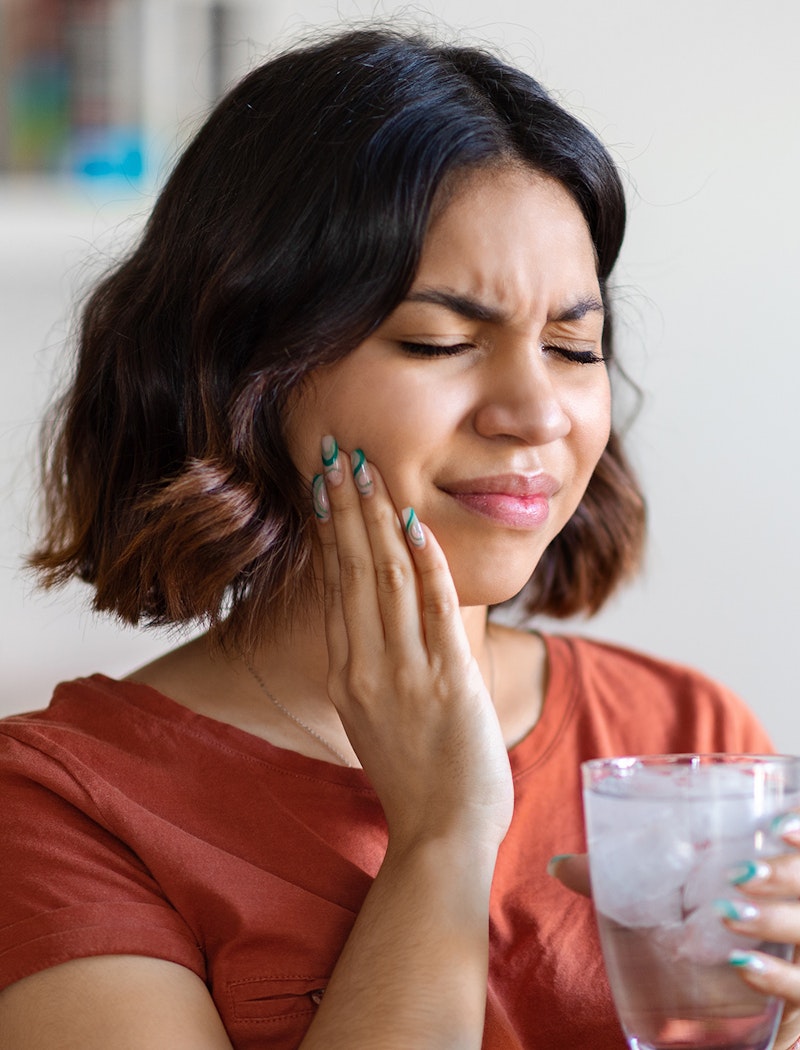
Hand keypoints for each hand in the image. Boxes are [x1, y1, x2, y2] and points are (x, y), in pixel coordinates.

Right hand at [314, 438, 513, 852]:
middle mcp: (365, 667)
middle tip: (338, 453)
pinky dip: (426, 562)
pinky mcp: (447, 681)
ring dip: (378, 519)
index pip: (336, 587)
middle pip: (354, 571)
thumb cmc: (415, 779)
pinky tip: (417, 523)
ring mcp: (405, 674)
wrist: (440, 835)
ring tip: (368, 470)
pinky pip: (434, 609)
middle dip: (347, 507)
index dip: (331, 532)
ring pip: (387, 579)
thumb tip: (374, 624)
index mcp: (346, 674)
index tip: (325, 488)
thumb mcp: (374, 719)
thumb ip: (370, 668)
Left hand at [548, 827, 799, 1049]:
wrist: (730, 1006)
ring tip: (731, 912)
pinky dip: (779, 979)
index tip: (775, 824)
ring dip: (777, 920)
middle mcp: (797, 914)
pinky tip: (745, 966)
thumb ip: (626, 878)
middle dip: (785, 876)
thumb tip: (558, 865)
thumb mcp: (672, 898)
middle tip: (741, 872)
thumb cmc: (704, 933)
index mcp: (776, 873)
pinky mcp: (799, 1006)